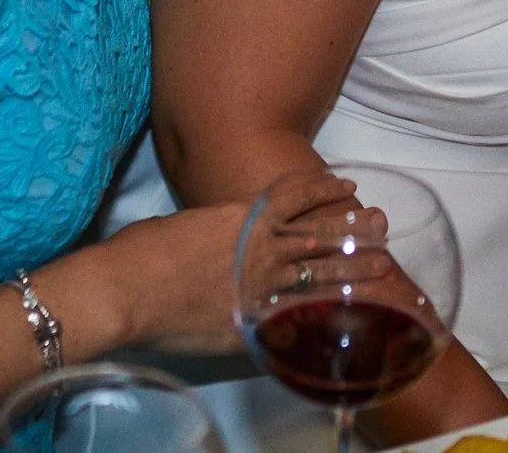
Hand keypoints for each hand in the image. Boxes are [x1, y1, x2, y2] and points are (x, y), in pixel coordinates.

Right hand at [77, 169, 356, 355]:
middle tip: (381, 227)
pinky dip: (316, 316)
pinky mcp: (250, 320)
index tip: (347, 187)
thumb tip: (211, 235)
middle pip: (318, 234)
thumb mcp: (181, 225)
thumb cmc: (140, 252)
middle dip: (352, 231)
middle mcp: (258, 246)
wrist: (126, 289)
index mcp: (239, 216)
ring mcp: (257, 284)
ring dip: (351, 271)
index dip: (322, 190)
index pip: (292, 196)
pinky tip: (336, 316)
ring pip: (317, 273)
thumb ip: (207, 228)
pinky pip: (293, 318)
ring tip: (381, 266)